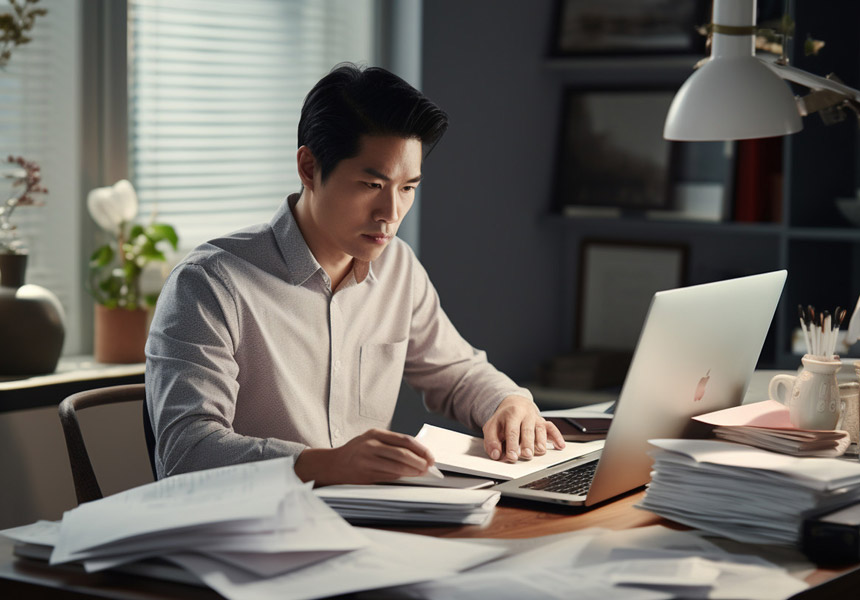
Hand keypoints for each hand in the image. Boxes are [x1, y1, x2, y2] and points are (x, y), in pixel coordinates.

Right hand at [294, 428, 434, 485]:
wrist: (333, 465)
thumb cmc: (356, 452)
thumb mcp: (371, 440)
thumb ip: (390, 444)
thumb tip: (417, 454)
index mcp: (375, 434)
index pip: (404, 440)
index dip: (420, 449)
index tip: (429, 456)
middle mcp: (371, 445)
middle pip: (402, 453)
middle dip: (419, 461)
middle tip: (428, 466)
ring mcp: (367, 459)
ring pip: (397, 466)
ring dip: (413, 471)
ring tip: (421, 472)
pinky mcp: (366, 473)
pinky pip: (389, 476)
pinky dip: (402, 477)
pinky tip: (408, 477)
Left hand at [482, 396, 564, 462]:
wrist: (514, 403)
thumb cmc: (503, 419)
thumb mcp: (491, 427)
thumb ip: (491, 441)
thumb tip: (495, 454)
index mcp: (511, 414)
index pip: (512, 431)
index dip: (512, 445)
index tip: (512, 456)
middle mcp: (525, 415)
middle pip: (528, 430)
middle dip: (527, 443)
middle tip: (526, 455)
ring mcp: (536, 418)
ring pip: (540, 429)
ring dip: (541, 441)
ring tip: (540, 451)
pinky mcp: (544, 422)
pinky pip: (552, 428)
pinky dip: (557, 437)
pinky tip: (560, 446)